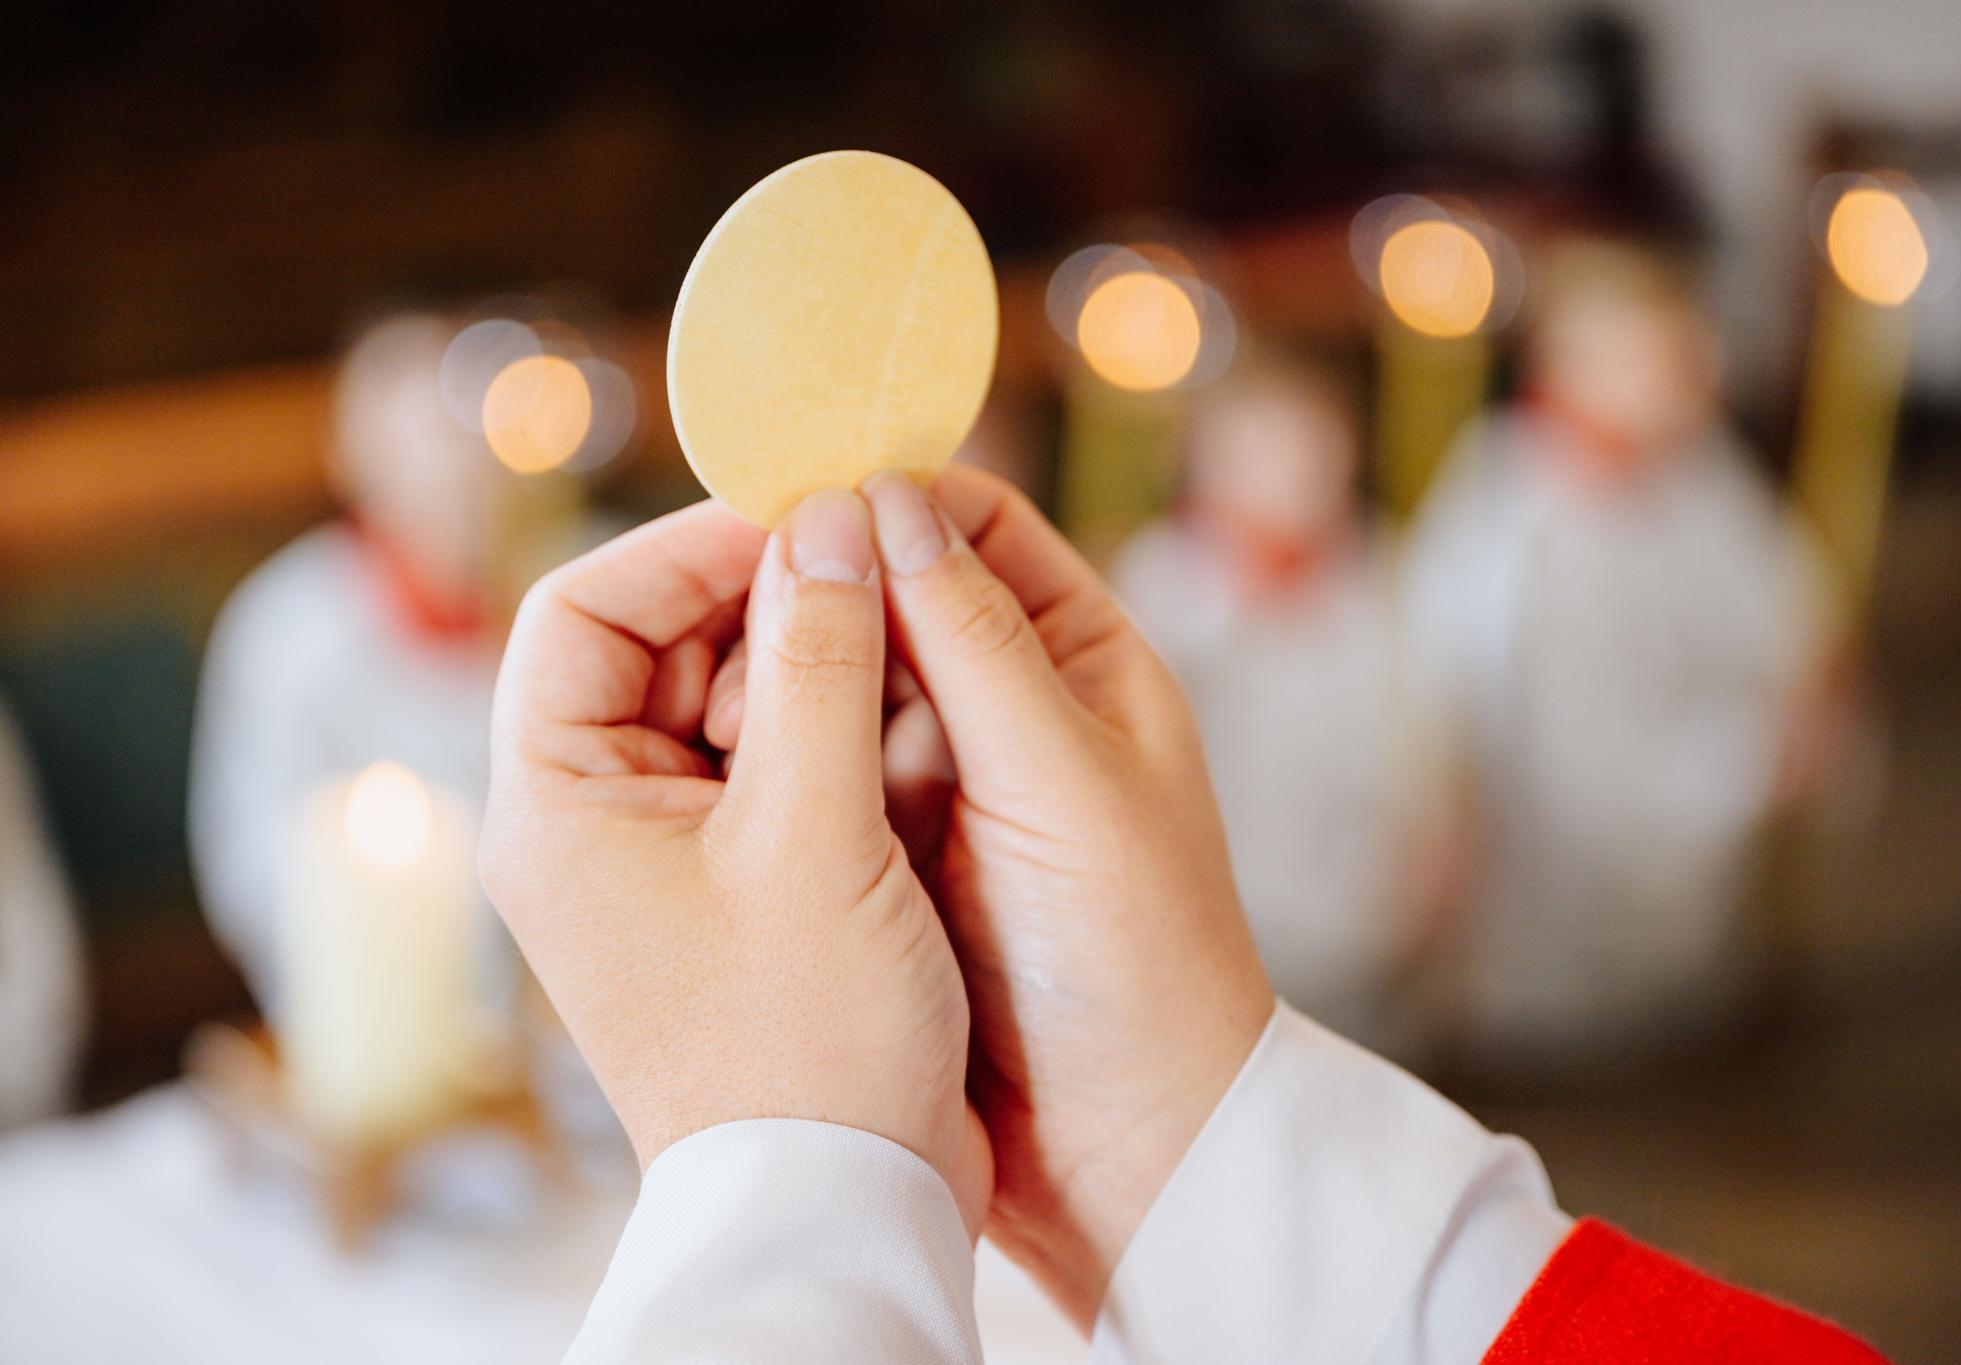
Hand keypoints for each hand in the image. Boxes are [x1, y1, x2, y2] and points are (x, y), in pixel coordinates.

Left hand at [479, 490, 990, 1227]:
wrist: (842, 1202)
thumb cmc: (806, 1042)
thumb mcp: (816, 834)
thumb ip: (821, 663)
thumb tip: (827, 521)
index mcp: (556, 804)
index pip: (584, 611)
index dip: (687, 546)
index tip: (803, 516)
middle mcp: (590, 824)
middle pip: (657, 647)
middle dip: (764, 601)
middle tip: (870, 571)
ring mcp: (659, 861)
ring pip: (724, 703)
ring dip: (810, 669)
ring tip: (897, 662)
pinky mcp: (729, 891)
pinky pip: (767, 770)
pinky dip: (831, 739)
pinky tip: (903, 740)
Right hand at [708, 468, 1272, 1325]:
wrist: (1126, 1148)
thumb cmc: (1135, 956)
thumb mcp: (1061, 780)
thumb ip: (974, 640)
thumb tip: (888, 496)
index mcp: (1083, 663)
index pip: (975, 527)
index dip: (887, 498)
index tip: (788, 494)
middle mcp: (1010, 709)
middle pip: (889, 599)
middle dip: (819, 601)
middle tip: (739, 624)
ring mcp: (943, 784)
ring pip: (838, 687)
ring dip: (790, 689)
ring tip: (734, 718)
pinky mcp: (888, 854)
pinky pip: (817, 775)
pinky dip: (780, 766)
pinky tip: (734, 777)